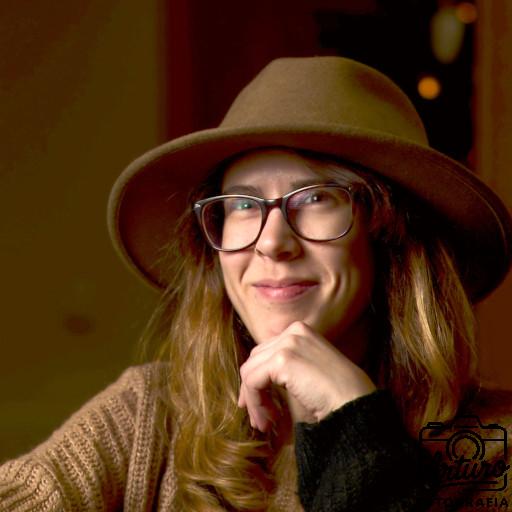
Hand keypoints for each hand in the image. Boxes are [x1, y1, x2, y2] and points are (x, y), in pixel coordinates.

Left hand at [238, 321, 375, 431]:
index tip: (260, 405)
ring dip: (254, 401)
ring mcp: (288, 343)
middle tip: (260, 418)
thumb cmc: (336, 396)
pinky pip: (252, 381)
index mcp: (300, 331)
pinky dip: (255, 403)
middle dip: (252, 391)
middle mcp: (293, 331)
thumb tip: (253, 381)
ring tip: (265, 423)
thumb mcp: (306, 374)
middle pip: (255, 359)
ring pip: (250, 371)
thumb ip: (285, 369)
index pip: (265, 352)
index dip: (257, 379)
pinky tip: (268, 419)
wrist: (355, 403)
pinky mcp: (283, 359)